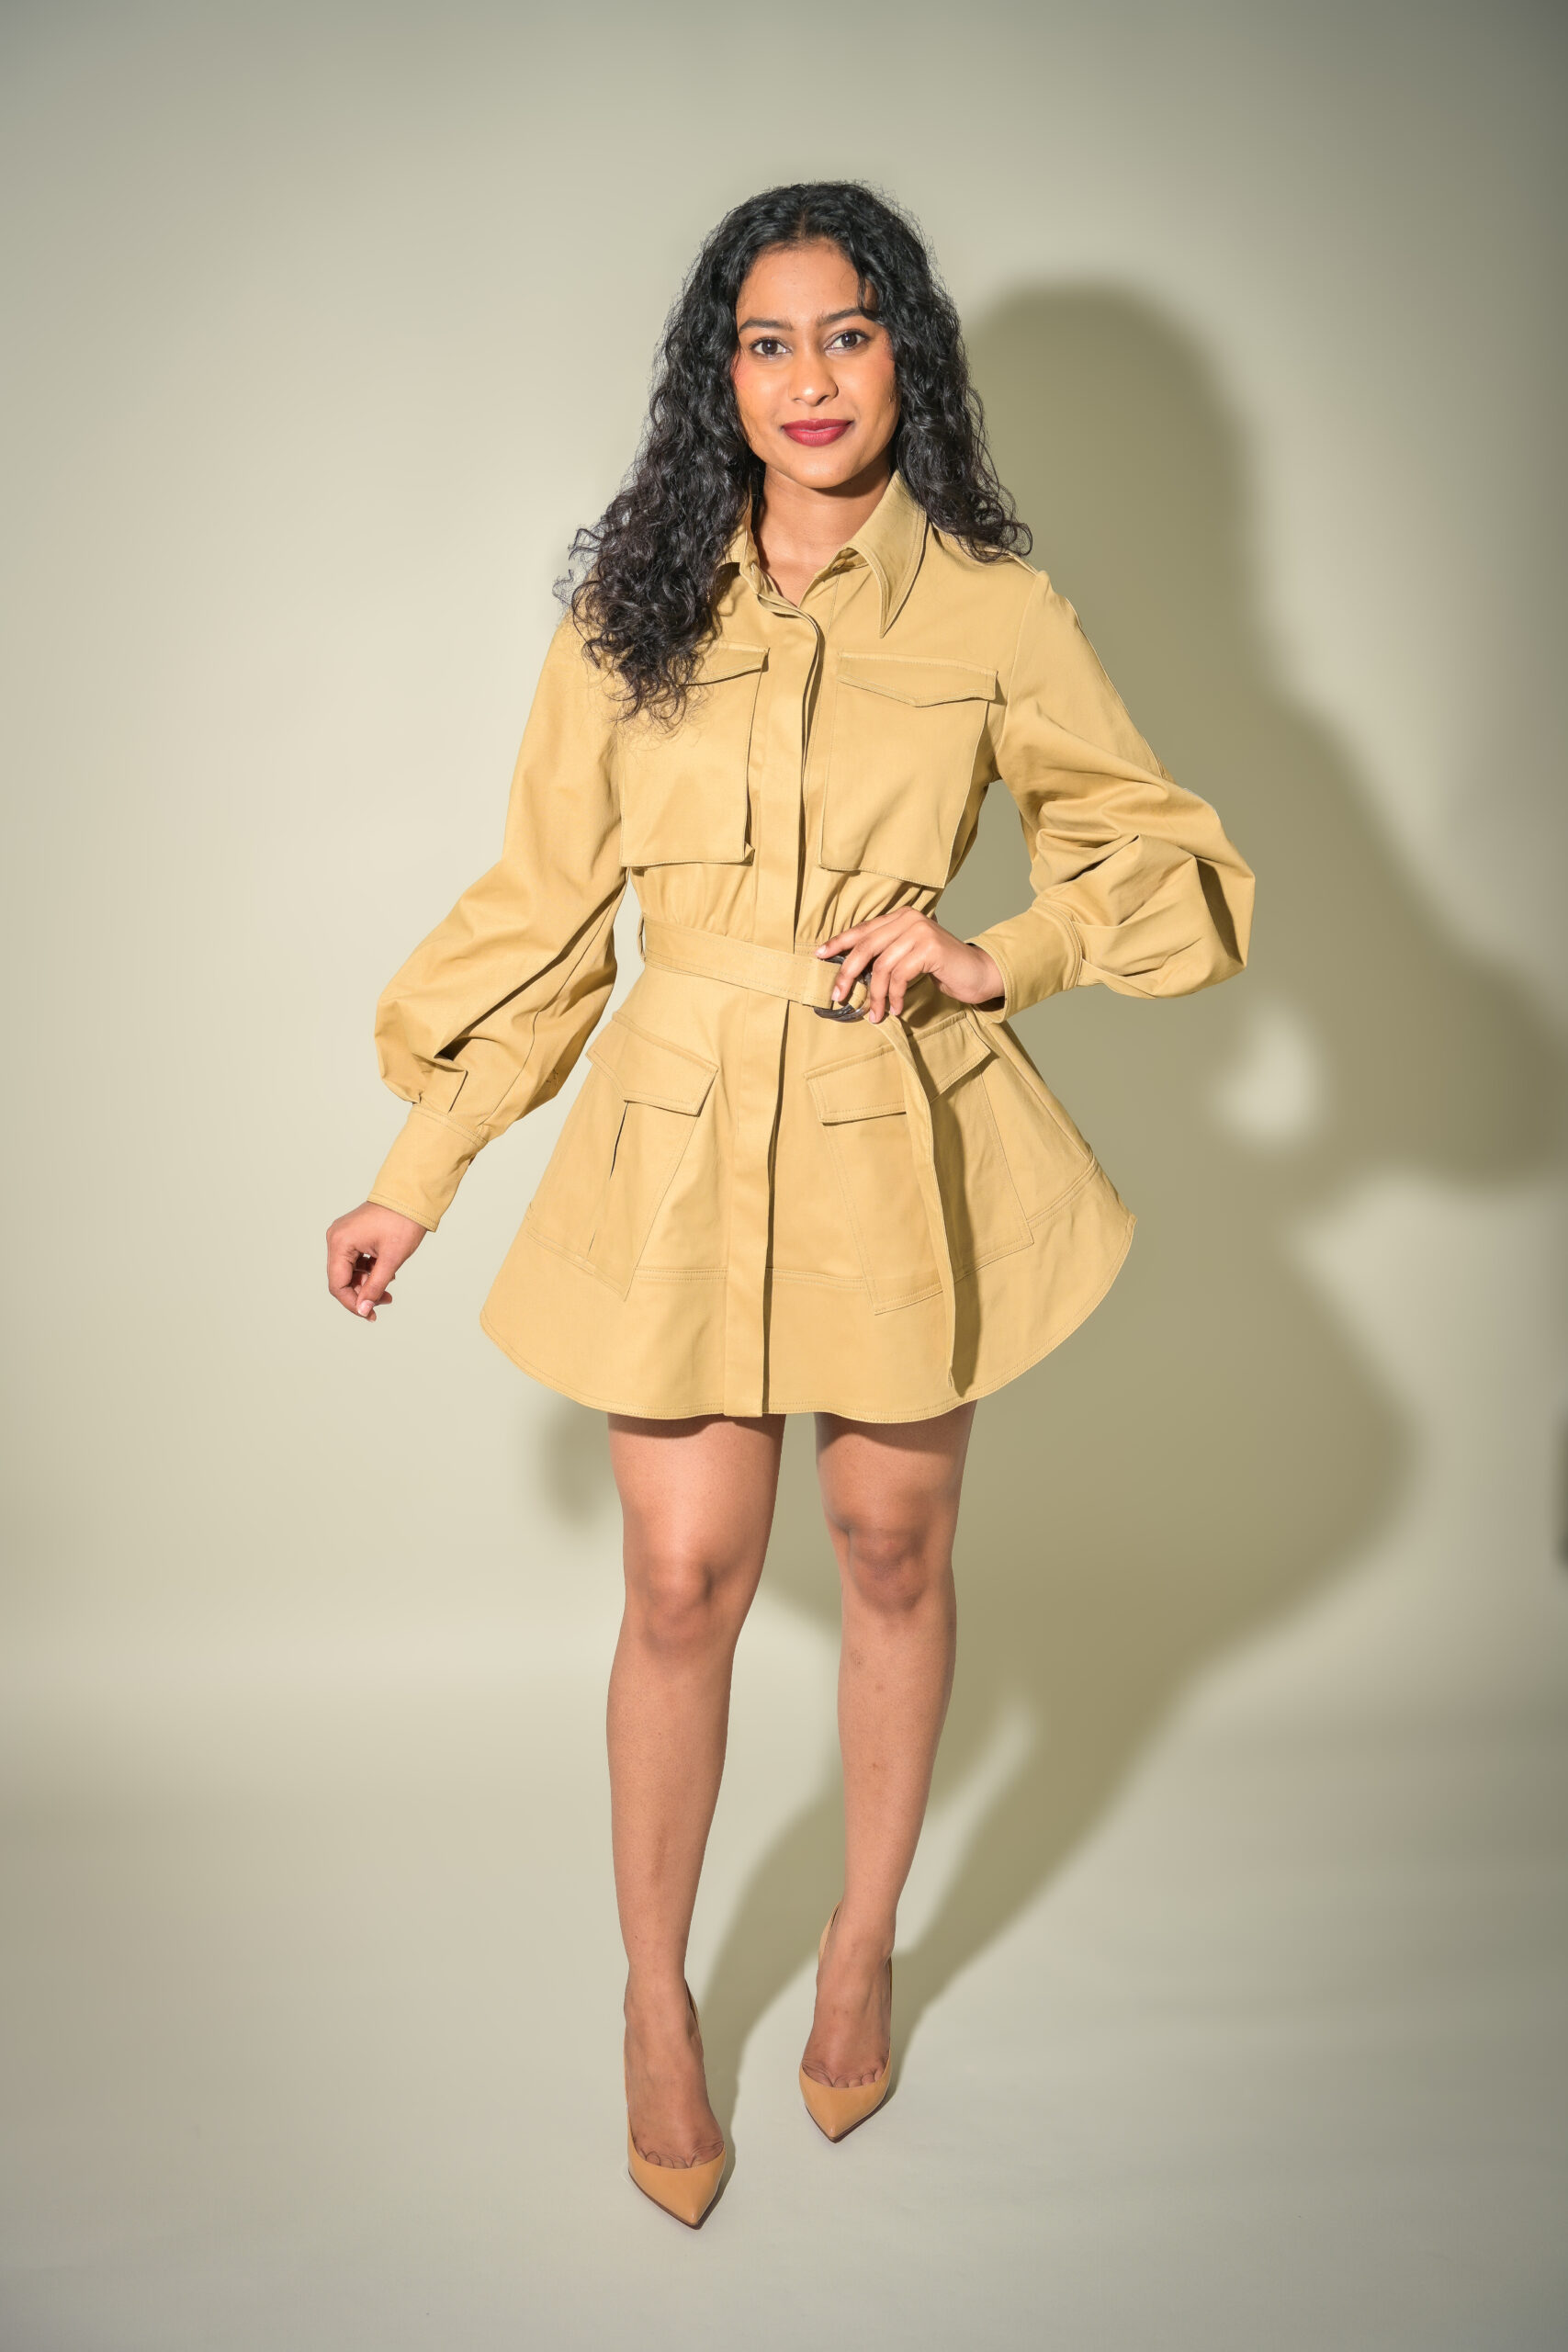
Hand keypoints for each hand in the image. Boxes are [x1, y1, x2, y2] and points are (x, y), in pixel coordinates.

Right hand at [326, 1202, 427, 1321]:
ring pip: (350, 1271)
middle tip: (386, 1302)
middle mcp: (336, 1238)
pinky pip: (356, 1260)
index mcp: (340, 1242)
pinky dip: (369, 1271)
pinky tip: (387, 1275)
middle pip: (342, 1279)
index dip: (352, 1303)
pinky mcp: (353, 1234)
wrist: (412, 1195)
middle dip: (362, 1294)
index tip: (370, 1314)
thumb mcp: (391, 1260)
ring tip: (389, 1290)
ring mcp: (344, 1235)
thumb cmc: (403, 1222)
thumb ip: (375, 1287)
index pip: (337, 1284)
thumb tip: (363, 1310)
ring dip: (367, 1284)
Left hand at [814, 911, 1004, 1023]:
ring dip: (875, 995)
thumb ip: (886, 955)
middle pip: (866, 947)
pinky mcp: (930, 948)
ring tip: (875, 1014)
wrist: (979, 973)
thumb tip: (850, 972)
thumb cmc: (942, 968)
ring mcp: (920, 932)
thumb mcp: (909, 957)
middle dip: (847, 974)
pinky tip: (895, 1008)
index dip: (839, 943)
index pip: (863, 930)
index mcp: (900, 916)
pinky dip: (893, 996)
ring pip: (881, 966)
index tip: (819, 955)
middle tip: (839, 996)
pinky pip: (899, 976)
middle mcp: (909, 919)